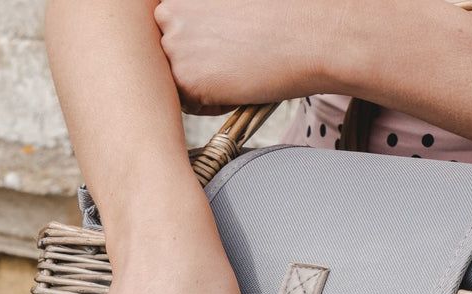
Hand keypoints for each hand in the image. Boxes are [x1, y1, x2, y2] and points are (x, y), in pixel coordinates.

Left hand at [154, 0, 348, 109]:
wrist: (304, 36)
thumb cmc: (277, 20)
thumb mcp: (226, 9)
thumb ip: (198, 23)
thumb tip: (195, 48)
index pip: (168, 36)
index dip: (196, 48)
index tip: (221, 46)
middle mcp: (166, 17)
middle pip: (168, 61)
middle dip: (196, 68)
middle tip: (231, 61)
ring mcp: (172, 47)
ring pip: (178, 84)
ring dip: (205, 87)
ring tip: (237, 71)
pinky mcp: (185, 78)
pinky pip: (191, 105)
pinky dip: (214, 104)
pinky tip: (238, 85)